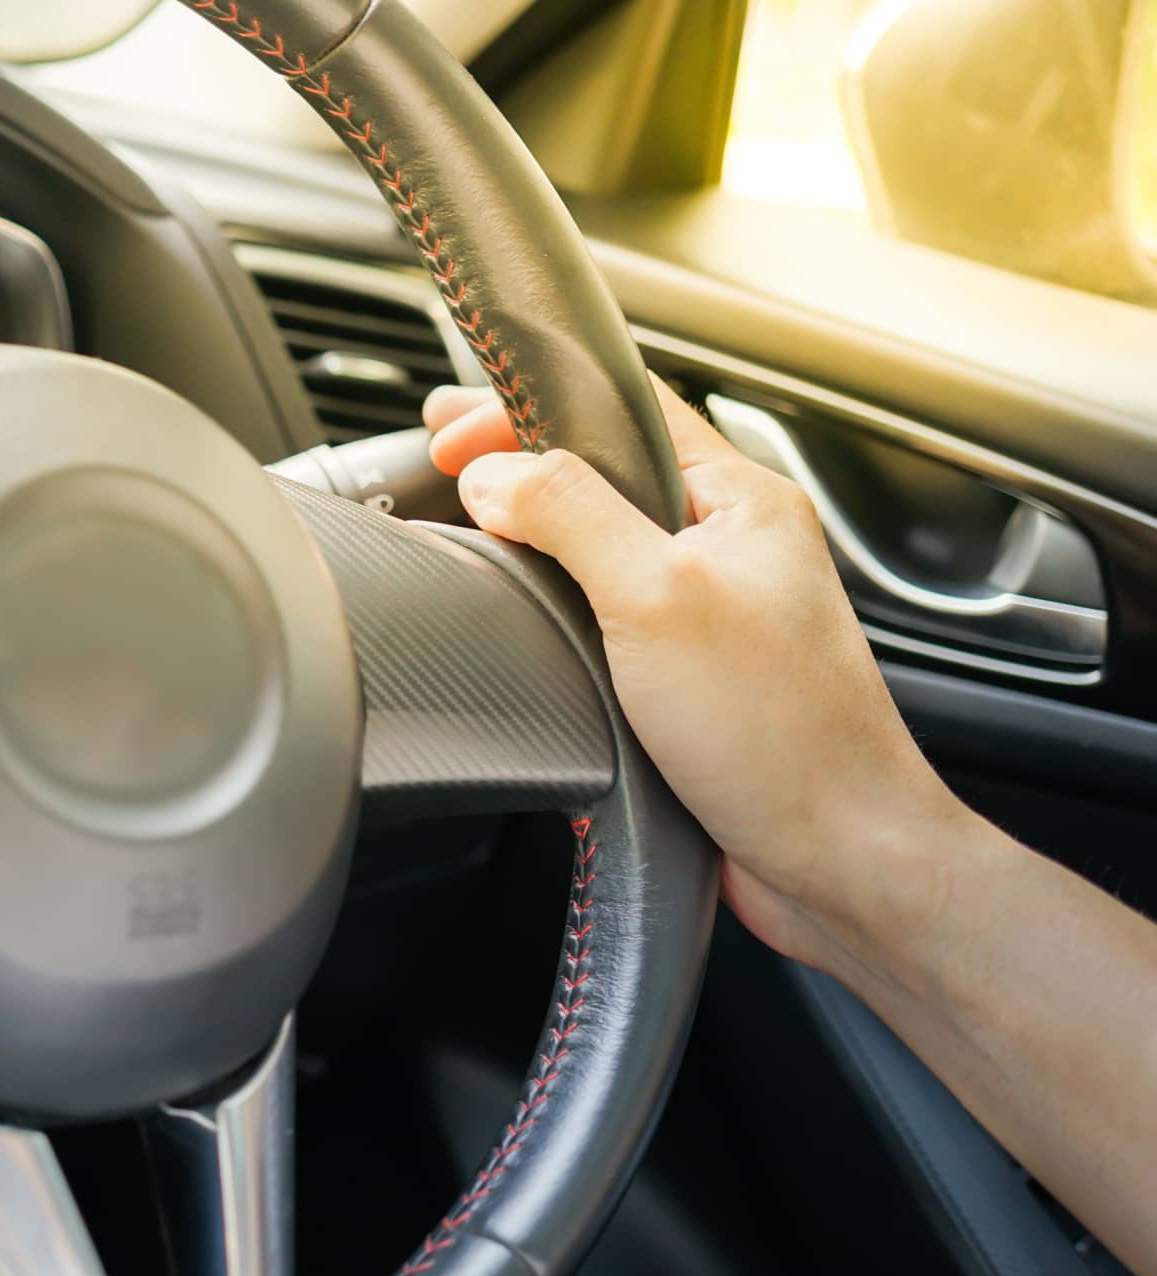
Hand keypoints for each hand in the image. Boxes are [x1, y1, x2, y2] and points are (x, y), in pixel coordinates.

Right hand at [424, 383, 970, 967]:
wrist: (840, 862)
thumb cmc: (782, 736)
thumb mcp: (657, 599)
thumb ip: (571, 515)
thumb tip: (495, 472)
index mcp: (743, 502)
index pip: (622, 410)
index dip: (529, 404)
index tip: (454, 428)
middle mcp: (731, 549)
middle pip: (607, 473)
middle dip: (520, 463)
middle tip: (446, 466)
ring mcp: (713, 614)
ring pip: (604, 547)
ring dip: (537, 536)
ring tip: (473, 531)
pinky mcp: (692, 679)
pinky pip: (610, 617)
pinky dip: (558, 606)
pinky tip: (523, 620)